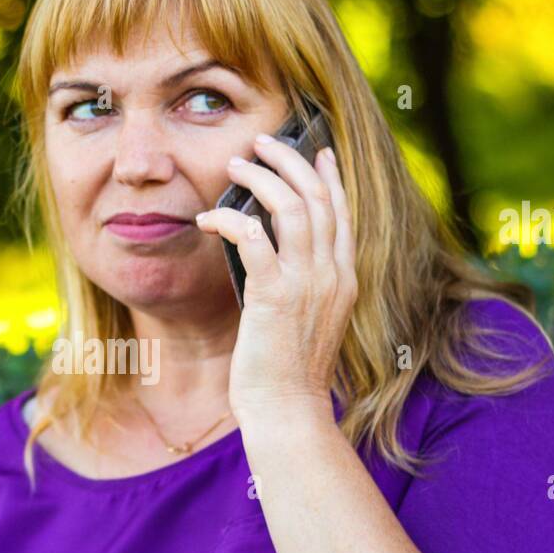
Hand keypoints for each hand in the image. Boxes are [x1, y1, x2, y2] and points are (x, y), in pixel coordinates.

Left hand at [195, 135, 355, 425]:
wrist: (288, 410)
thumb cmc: (288, 372)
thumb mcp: (306, 319)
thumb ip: (301, 284)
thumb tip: (270, 252)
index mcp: (344, 279)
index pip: (342, 211)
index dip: (328, 175)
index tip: (317, 149)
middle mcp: (332, 274)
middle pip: (318, 197)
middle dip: (290, 161)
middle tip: (262, 143)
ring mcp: (307, 284)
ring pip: (290, 207)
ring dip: (261, 178)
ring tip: (237, 164)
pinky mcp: (275, 296)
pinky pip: (253, 238)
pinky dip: (230, 219)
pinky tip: (209, 218)